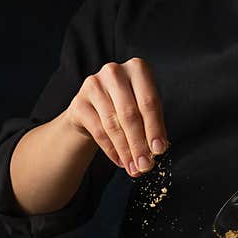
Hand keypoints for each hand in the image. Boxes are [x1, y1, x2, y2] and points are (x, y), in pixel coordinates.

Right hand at [64, 58, 168, 176]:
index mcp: (137, 68)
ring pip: (113, 125)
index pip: (149, 102)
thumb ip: (151, 125)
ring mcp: (94, 85)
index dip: (155, 128)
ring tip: (134, 168)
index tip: (159, 151)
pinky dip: (111, 150)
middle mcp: (114, 72)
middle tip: (145, 166)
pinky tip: (121, 162)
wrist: (91, 109)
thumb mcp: (142, 110)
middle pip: (130, 114)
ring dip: (126, 151)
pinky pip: (98, 131)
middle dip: (139, 144)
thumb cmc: (124, 108)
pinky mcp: (79, 102)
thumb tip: (157, 151)